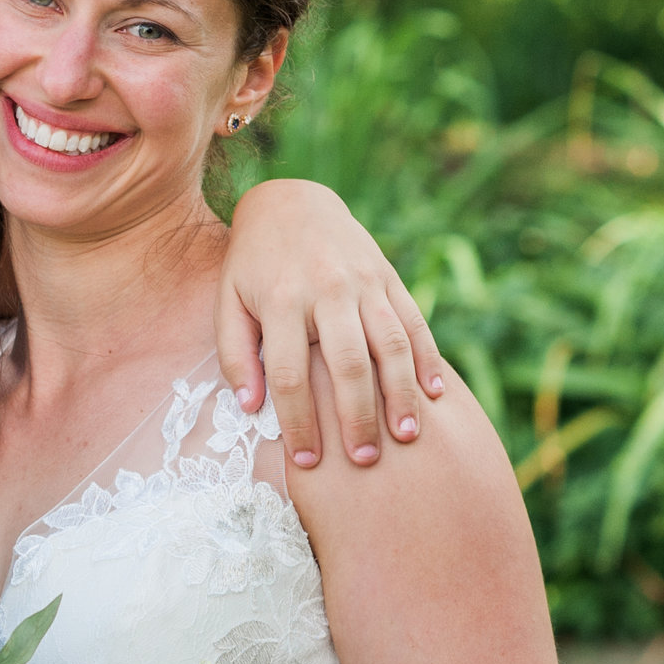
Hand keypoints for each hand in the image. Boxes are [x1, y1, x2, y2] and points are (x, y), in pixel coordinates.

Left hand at [220, 178, 444, 470]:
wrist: (291, 202)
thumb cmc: (253, 265)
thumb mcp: (228, 302)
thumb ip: (234, 354)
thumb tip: (249, 408)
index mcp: (281, 301)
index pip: (289, 374)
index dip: (298, 422)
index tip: (306, 461)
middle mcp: (326, 290)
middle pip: (348, 364)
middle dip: (357, 417)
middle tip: (364, 460)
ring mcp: (364, 282)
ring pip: (391, 343)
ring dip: (402, 394)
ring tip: (407, 437)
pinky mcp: (389, 277)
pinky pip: (414, 321)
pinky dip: (428, 359)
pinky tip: (436, 395)